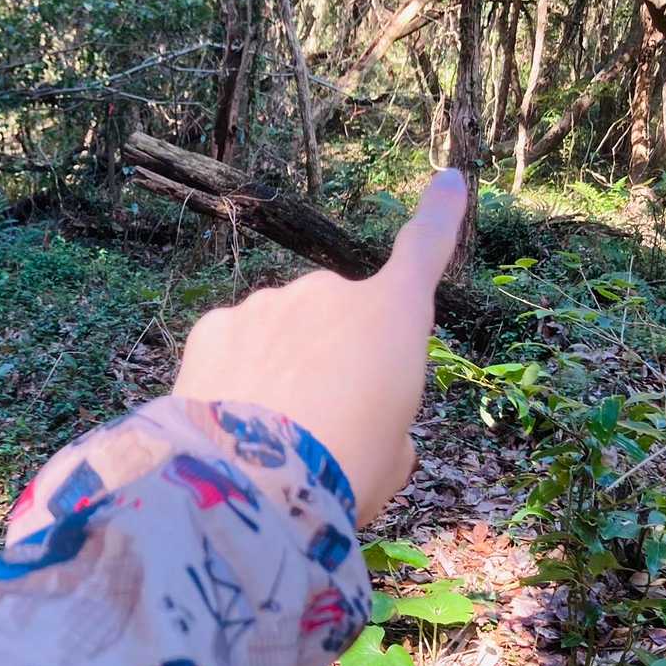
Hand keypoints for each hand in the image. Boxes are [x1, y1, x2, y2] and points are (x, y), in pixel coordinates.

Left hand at [172, 169, 466, 525]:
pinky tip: (232, 422)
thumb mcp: (393, 457)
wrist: (254, 484)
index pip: (424, 251)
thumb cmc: (346, 473)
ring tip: (274, 436)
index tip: (449, 180)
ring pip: (282, 334)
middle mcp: (330, 292)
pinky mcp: (216, 324)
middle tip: (324, 426)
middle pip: (339, 321)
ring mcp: (267, 303)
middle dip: (333, 359)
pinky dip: (236, 376)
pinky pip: (236, 346)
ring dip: (282, 370)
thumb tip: (359, 418)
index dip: (440, 216)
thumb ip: (387, 422)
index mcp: (392, 316)